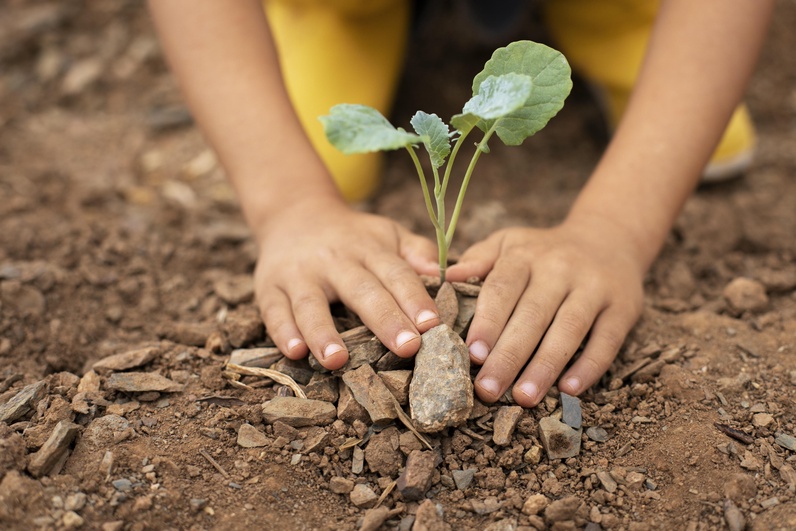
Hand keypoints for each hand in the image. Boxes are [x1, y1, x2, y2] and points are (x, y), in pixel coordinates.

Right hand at [253, 196, 440, 369]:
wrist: (294, 214)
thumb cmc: (353, 236)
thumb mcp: (387, 233)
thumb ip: (417, 251)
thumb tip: (445, 274)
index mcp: (369, 249)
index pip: (395, 273)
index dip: (414, 298)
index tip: (432, 325)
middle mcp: (335, 260)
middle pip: (361, 290)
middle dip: (384, 319)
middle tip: (406, 348)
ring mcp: (299, 274)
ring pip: (311, 303)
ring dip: (323, 332)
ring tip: (337, 360)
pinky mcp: (269, 287)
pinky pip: (275, 310)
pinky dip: (282, 332)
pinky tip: (294, 352)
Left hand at [446, 215, 645, 406]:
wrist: (608, 237)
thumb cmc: (543, 251)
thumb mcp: (509, 243)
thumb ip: (478, 260)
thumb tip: (444, 279)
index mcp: (525, 255)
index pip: (503, 287)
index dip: (488, 321)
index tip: (473, 354)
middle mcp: (560, 268)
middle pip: (532, 315)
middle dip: (509, 355)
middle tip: (488, 390)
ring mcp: (594, 287)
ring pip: (569, 329)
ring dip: (545, 366)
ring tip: (524, 398)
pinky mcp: (623, 307)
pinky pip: (607, 340)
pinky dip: (590, 366)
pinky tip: (570, 389)